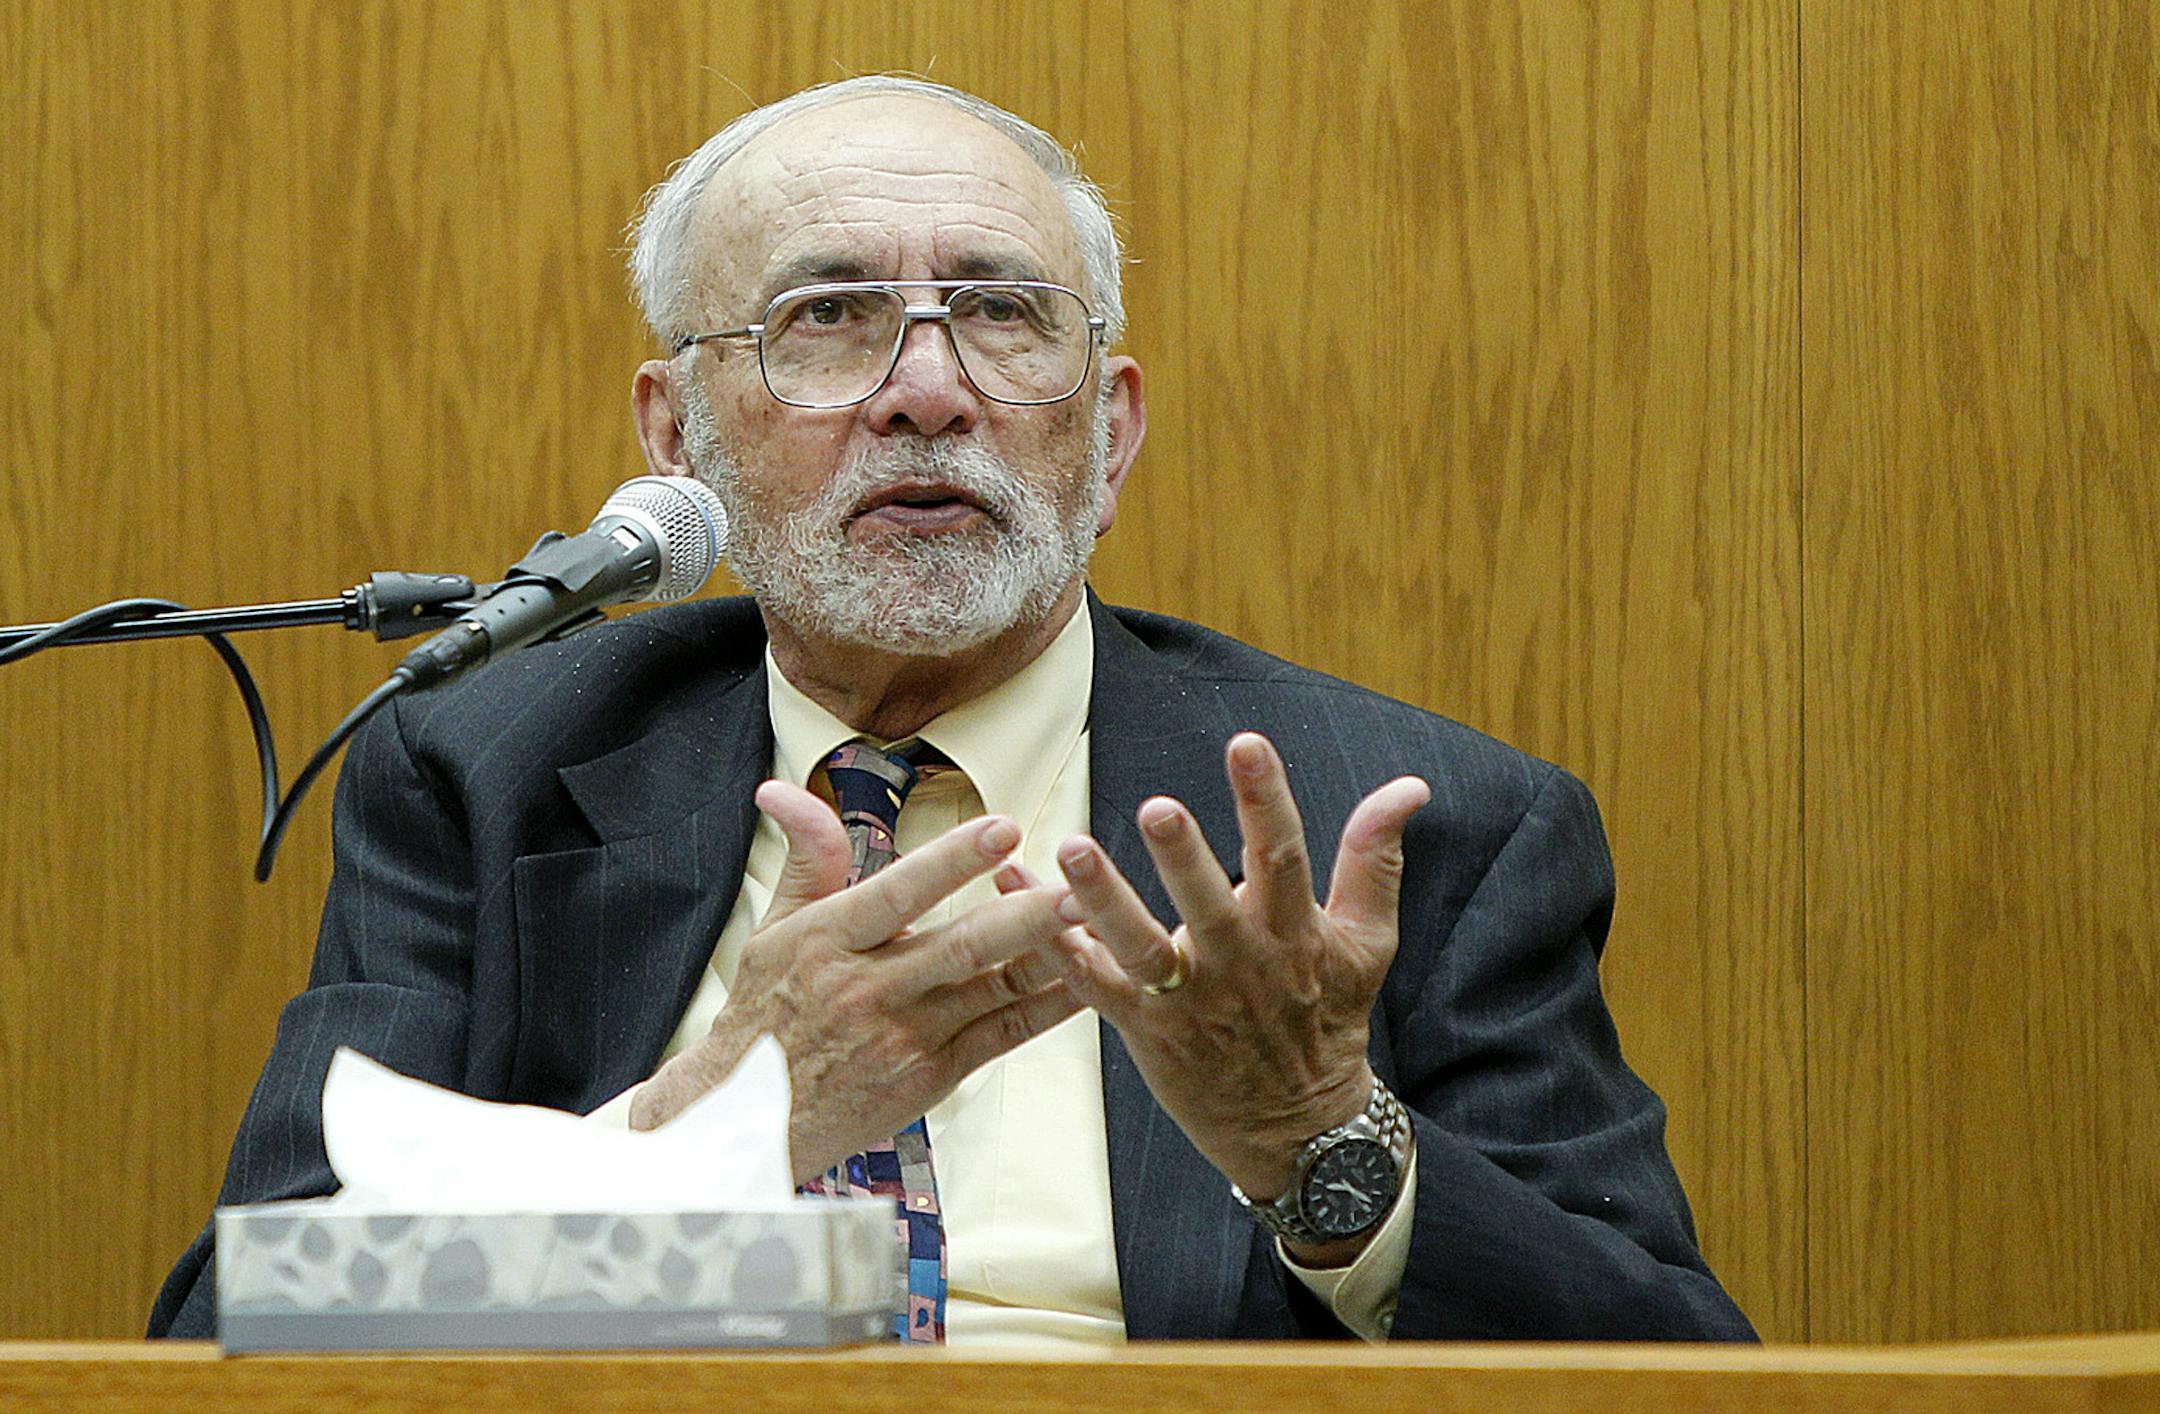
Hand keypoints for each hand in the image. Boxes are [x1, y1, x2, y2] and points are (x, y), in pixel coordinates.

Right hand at [630, 779, 1081, 1179]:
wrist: (747, 1121)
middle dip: (1026, 916)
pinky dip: (1050, 1007)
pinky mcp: (934, 1076)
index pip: (898, 893)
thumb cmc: (764, 1013)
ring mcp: (907, 1037)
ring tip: (1104, 923)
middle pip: (961, 947)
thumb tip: (781, 788)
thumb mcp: (772, 929)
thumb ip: (805, 858)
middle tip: (1079, 886)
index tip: (1002, 827)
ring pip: (994, 991)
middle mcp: (870, 989)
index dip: (952, 861)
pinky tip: (1090, 977)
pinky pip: (1004, 1035)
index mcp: (829, 942)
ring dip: (1054, 957)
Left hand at [1045, 732, 1428, 1254]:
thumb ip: (1374, 858)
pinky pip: (1095, 986)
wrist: (1298, 1128)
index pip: (1284, 856)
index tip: (1247, 744)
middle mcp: (1240, 964)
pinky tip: (1023, 902)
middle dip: (1185, 857)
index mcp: (1293, 932)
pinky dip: (1059, 948)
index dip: (1266, 799)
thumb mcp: (1366, 941)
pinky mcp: (1146, 1030)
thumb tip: (1410, 787)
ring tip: (1071, 850)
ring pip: (1141, 948)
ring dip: (1103, 899)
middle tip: (1158, 808)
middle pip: (1209, 906)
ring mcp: (1188, 1001)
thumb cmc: (1327, 1017)